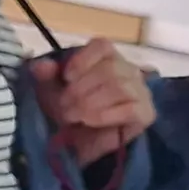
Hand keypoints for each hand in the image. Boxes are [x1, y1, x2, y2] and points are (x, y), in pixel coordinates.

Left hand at [29, 39, 153, 167]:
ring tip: (74, 116)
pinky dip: (105, 115)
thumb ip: (45, 75)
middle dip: (82, 88)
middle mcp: (129, 71)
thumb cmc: (69, 109)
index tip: (66, 78)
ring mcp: (141, 91)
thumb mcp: (51, 90)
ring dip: (91, 103)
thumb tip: (42, 66)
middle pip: (111, 68)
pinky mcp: (146, 113)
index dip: (83, 60)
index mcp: (107, 59)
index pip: (103, 46)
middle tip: (64, 105)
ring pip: (120, 87)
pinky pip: (130, 109)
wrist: (80, 143)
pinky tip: (89, 121)